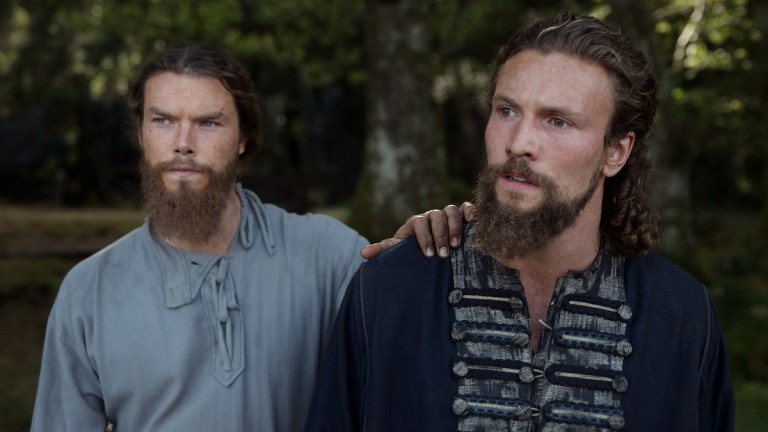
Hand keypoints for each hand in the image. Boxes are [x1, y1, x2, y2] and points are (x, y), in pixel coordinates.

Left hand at [360, 202, 475, 259]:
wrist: (427, 253)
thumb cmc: (411, 253)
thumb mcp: (397, 251)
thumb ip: (383, 250)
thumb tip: (363, 254)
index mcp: (415, 223)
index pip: (419, 222)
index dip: (424, 237)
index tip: (428, 254)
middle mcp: (431, 216)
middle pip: (436, 216)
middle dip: (440, 235)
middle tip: (443, 255)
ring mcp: (446, 215)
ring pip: (451, 211)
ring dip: (455, 227)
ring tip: (456, 245)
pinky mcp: (461, 216)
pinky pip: (465, 207)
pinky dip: (470, 211)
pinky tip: (473, 221)